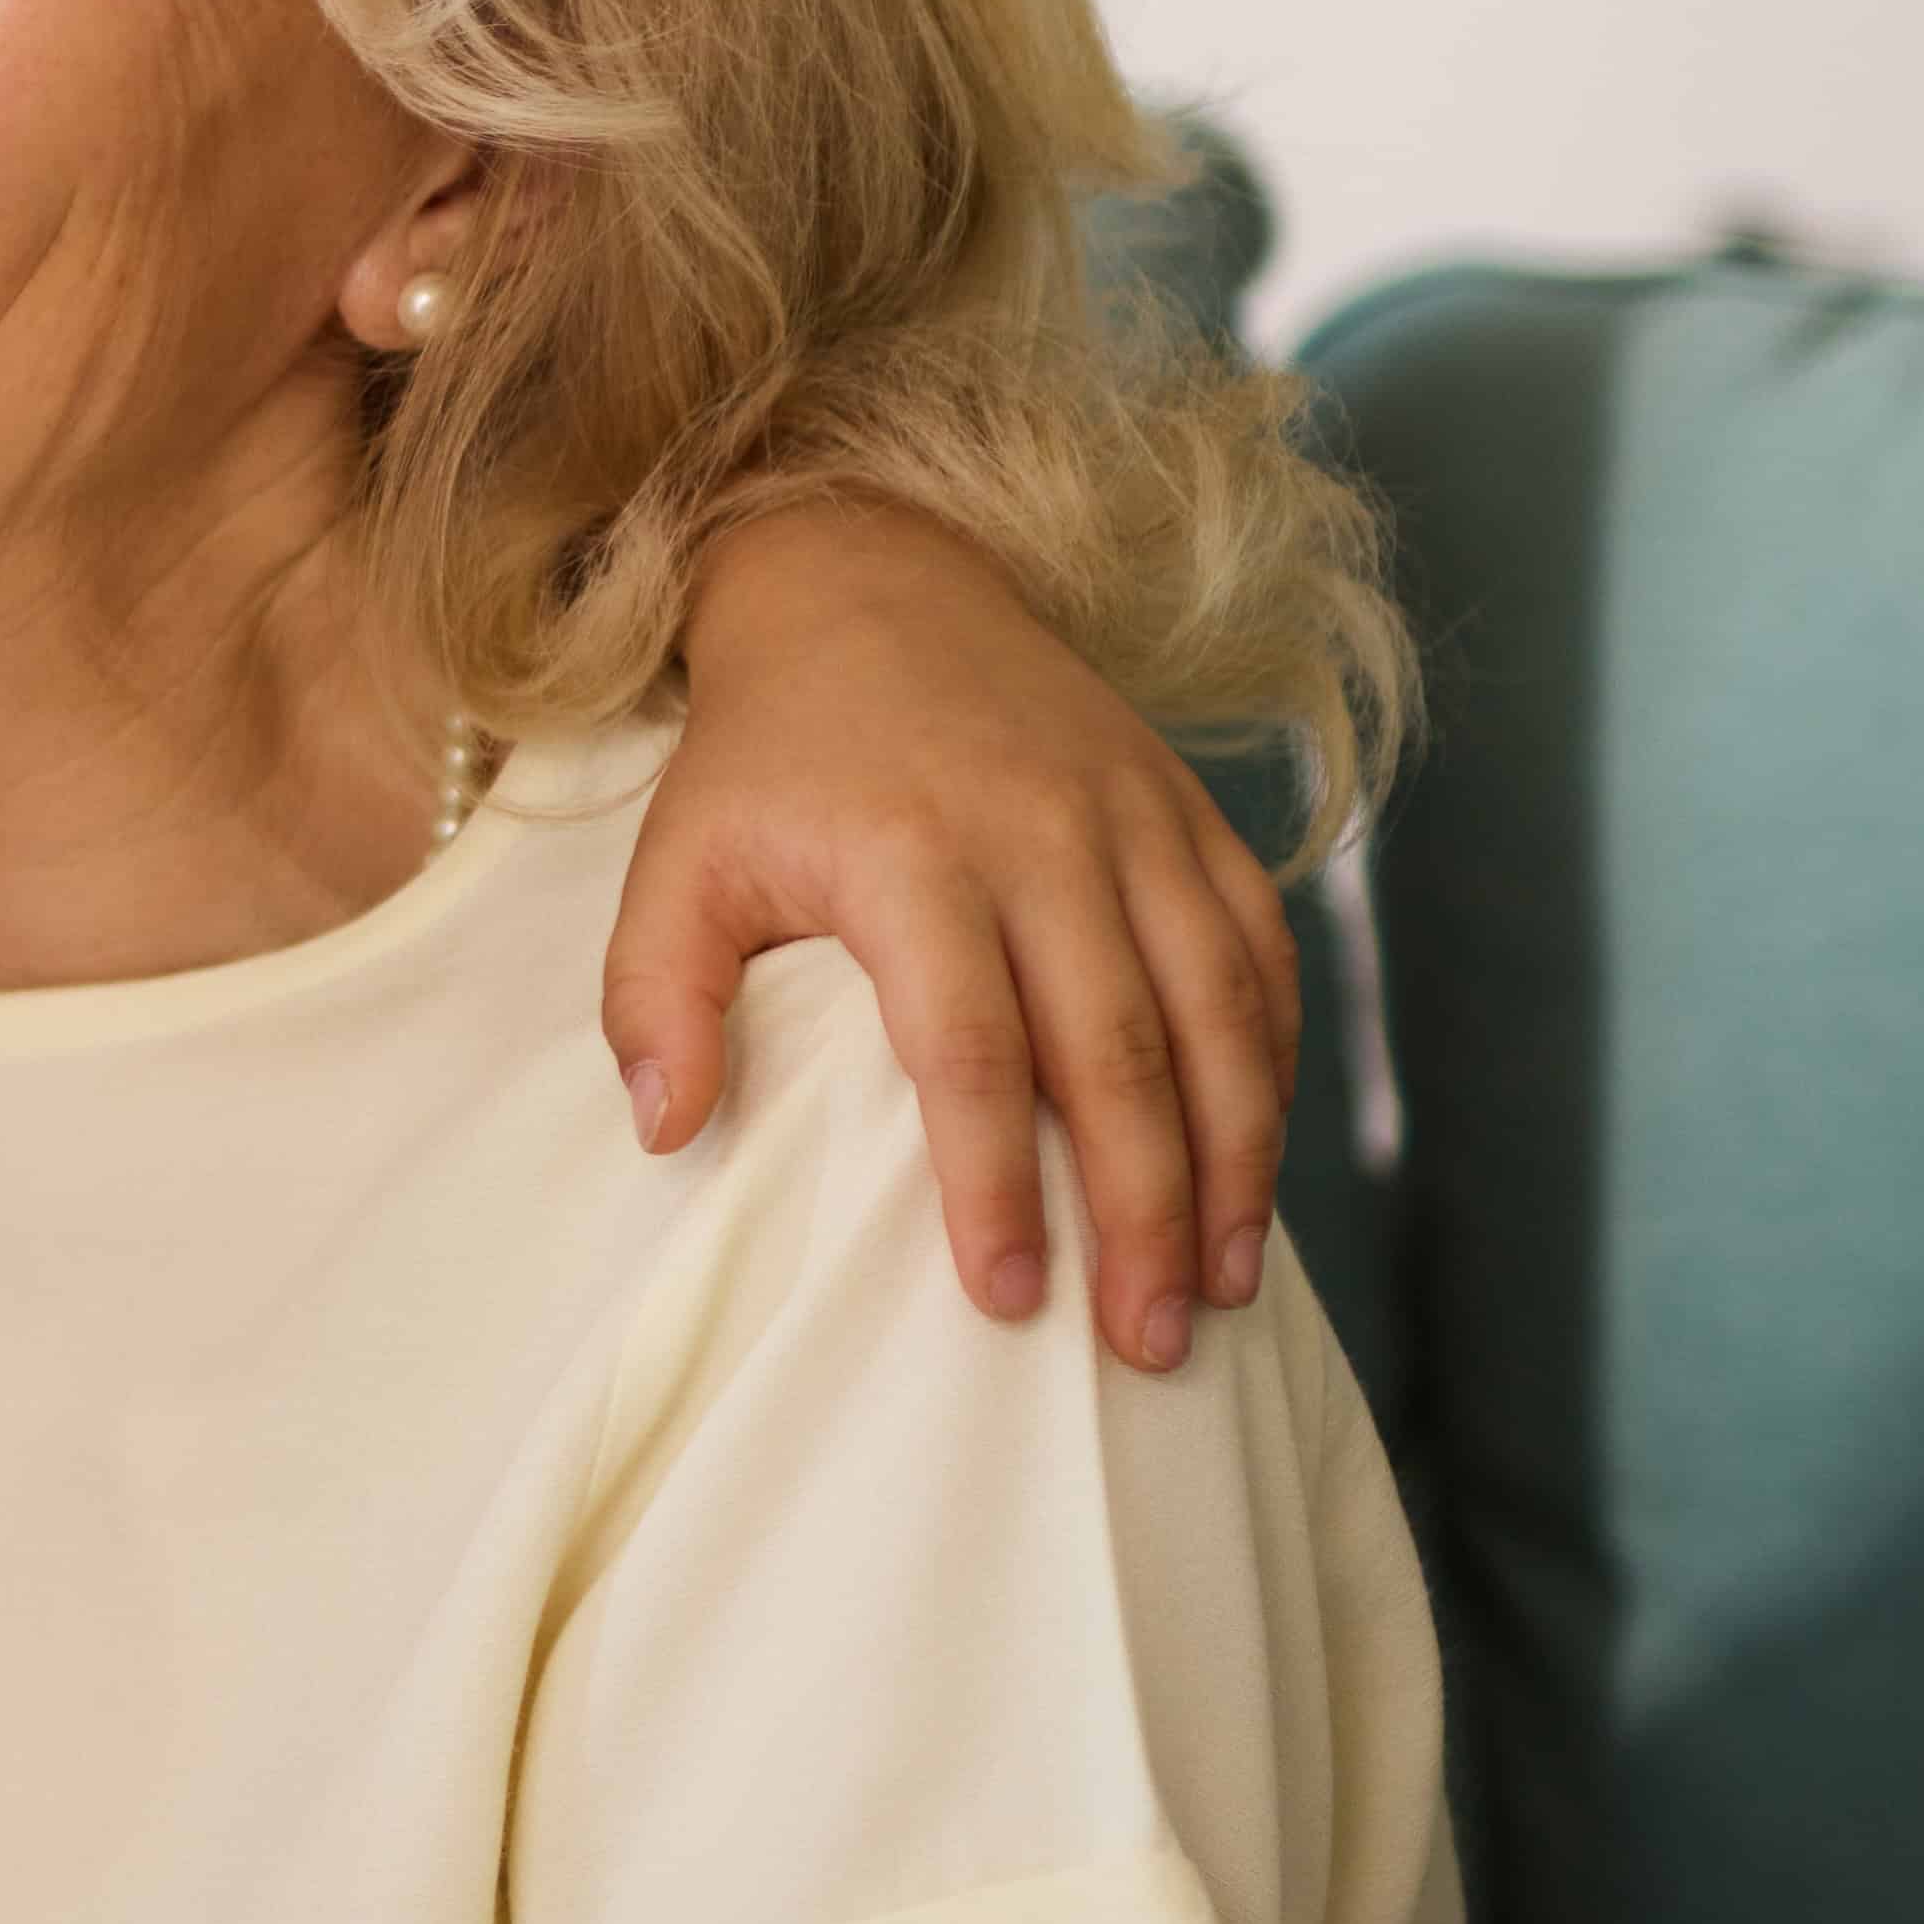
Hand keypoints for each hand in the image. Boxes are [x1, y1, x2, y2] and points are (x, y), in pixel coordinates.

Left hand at [608, 501, 1301, 1371]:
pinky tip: (1258, 1164)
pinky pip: (1260, 954)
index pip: (972, 1049)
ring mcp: (1136, 821)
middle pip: (1121, 1052)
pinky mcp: (1193, 813)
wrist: (871, 581)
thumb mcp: (675, 860)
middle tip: (1148, 1342)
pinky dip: (1272, 1065)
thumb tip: (667, 1130)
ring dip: (1237, 1159)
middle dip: (1146, 1211)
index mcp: (914, 853)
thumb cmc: (766, 754)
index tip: (1007, 1298)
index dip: (998, 1183)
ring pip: (1220, 1012)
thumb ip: (651, 994)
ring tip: (1223, 1286)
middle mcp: (1047, 835)